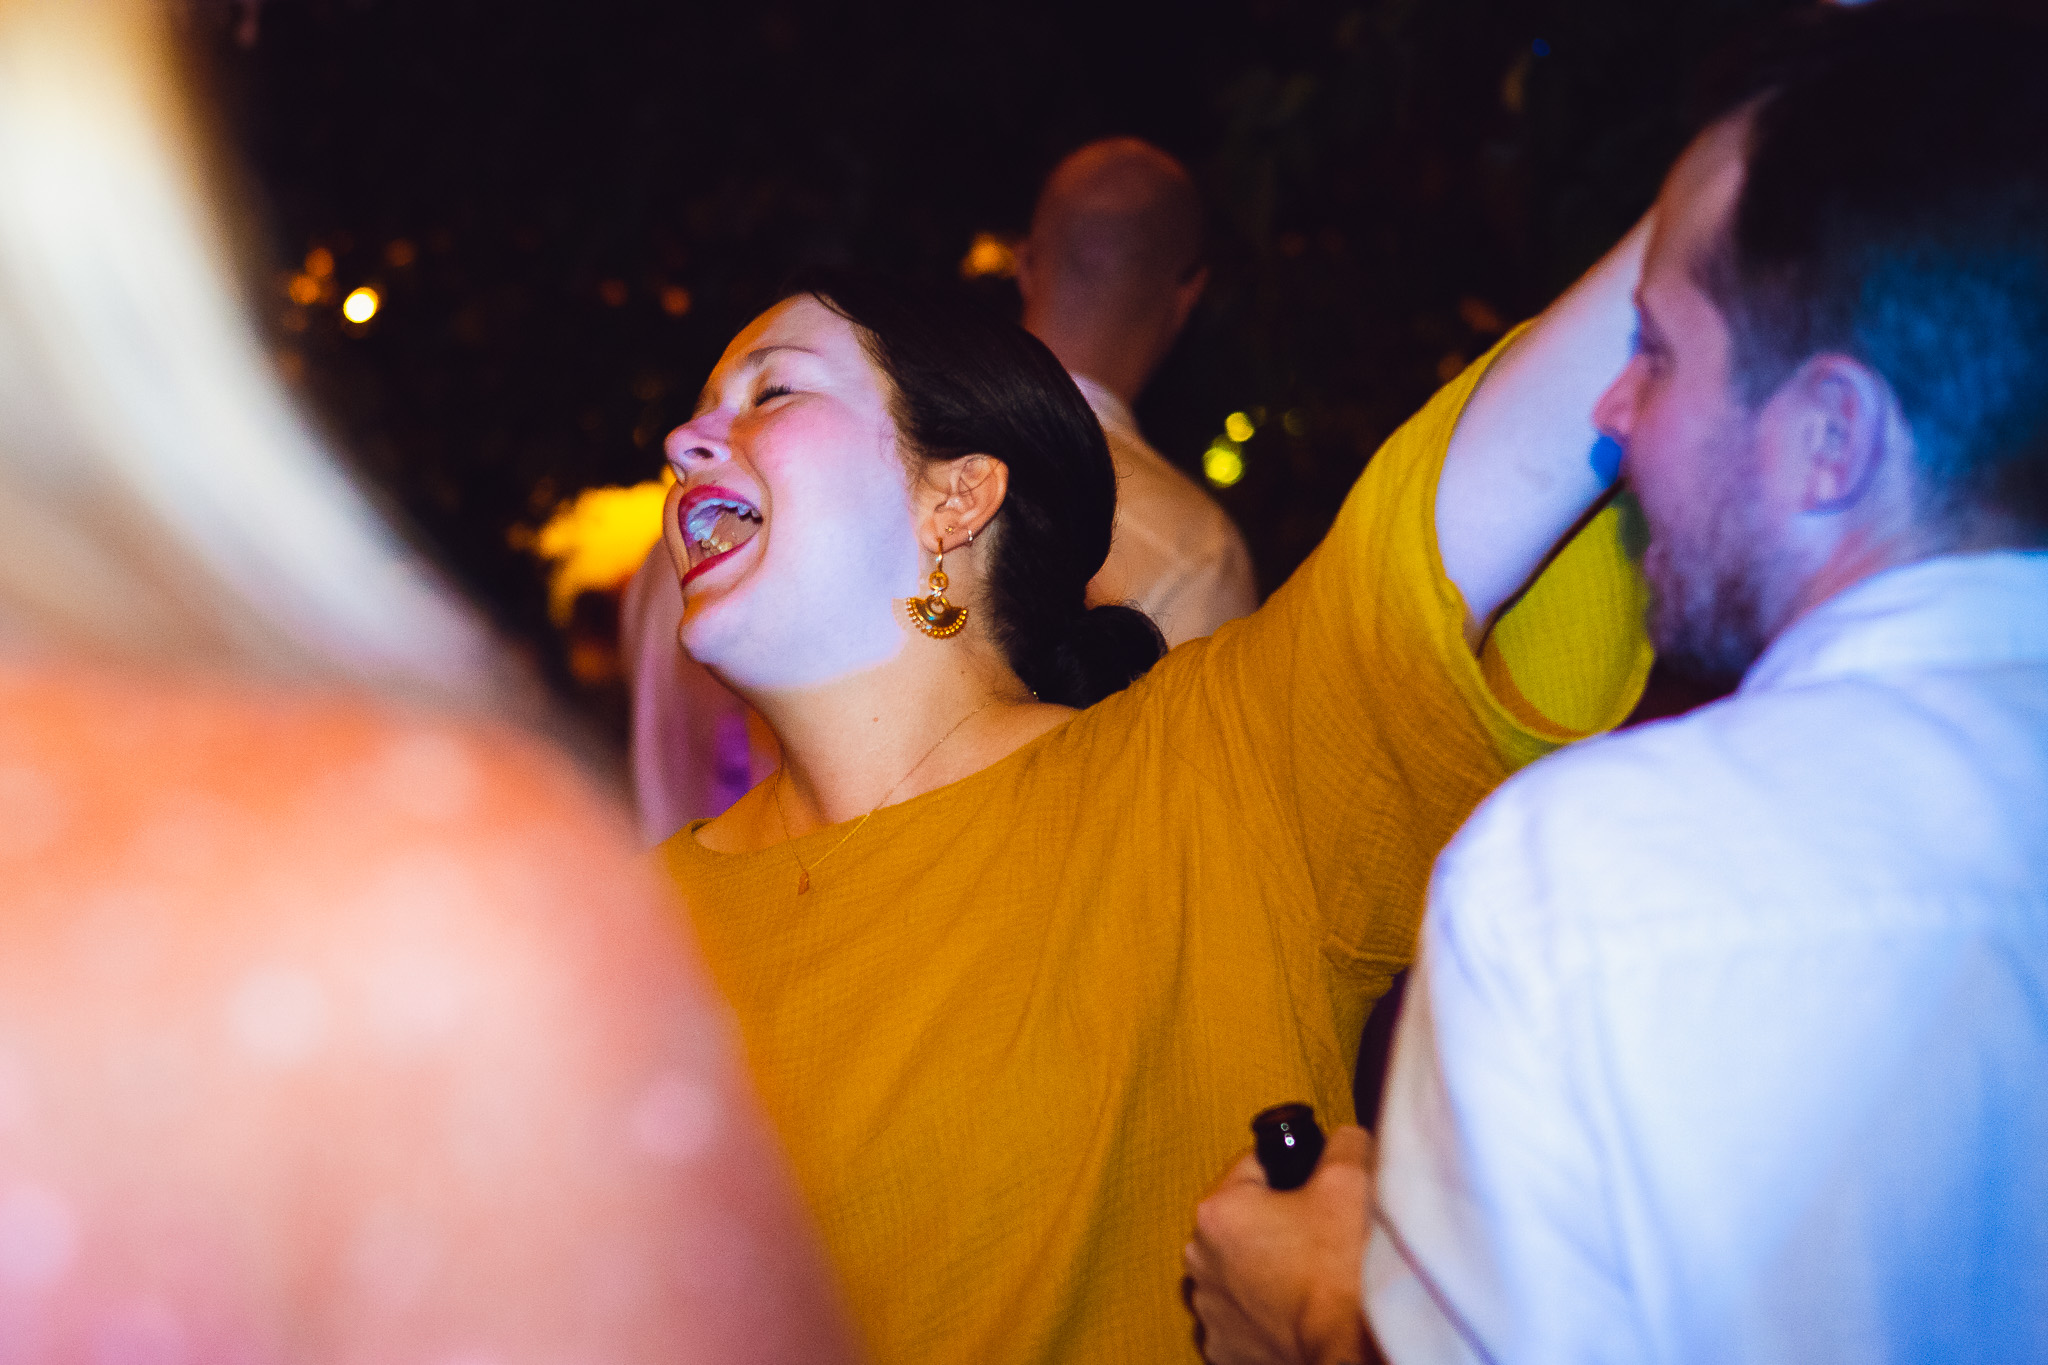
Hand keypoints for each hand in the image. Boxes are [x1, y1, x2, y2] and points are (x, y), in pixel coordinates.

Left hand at [1184, 1124, 1379, 1364]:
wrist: (1350, 1349)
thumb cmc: (1342, 1267)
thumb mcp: (1349, 1183)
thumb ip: (1341, 1144)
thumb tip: (1341, 1138)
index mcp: (1217, 1210)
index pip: (1252, 1167)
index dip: (1288, 1172)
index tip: (1314, 1190)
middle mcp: (1199, 1259)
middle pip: (1240, 1220)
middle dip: (1273, 1221)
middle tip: (1316, 1235)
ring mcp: (1208, 1308)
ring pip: (1237, 1268)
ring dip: (1264, 1267)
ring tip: (1308, 1277)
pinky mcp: (1222, 1347)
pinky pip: (1240, 1315)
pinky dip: (1261, 1311)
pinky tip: (1294, 1310)